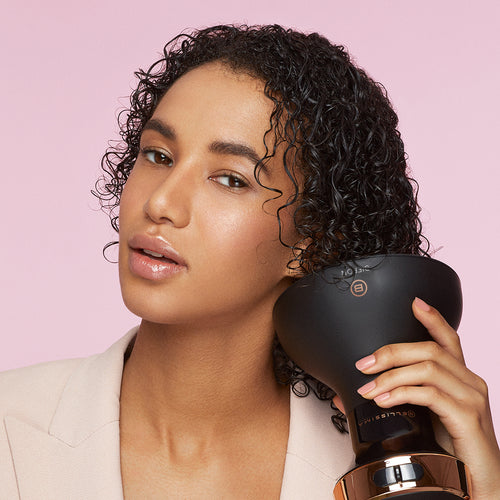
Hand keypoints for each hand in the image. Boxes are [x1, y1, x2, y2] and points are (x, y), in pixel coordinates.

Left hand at [333, 297, 499, 498]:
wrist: (479, 486)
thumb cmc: (451, 449)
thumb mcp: (421, 418)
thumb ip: (394, 401)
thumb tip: (350, 394)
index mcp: (459, 378)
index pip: (448, 339)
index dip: (432, 319)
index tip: (414, 303)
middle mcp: (469, 381)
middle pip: (429, 349)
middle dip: (391, 352)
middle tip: (363, 364)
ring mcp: (471, 398)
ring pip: (428, 367)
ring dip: (391, 375)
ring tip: (368, 388)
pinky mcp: (467, 417)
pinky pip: (431, 394)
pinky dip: (402, 393)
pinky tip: (385, 400)